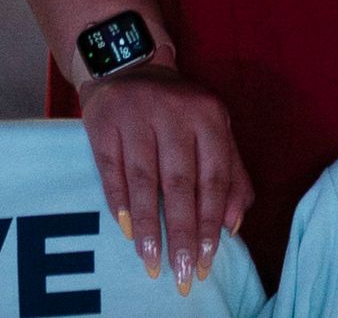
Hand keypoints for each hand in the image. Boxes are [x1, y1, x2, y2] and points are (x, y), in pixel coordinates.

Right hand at [83, 64, 249, 293]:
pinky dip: (120, 202)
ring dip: (149, 225)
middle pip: (180, 183)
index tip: (206, 260)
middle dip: (181, 232)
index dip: (210, 222)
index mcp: (209, 116)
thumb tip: (233, 227)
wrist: (129, 67)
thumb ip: (231, 176)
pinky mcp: (104, 123)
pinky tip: (127, 230)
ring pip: (144, 180)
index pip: (213, 177)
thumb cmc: (179, 111)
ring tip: (152, 259)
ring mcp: (136, 116)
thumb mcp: (214, 131)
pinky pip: (112, 170)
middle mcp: (174, 113)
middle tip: (180, 271)